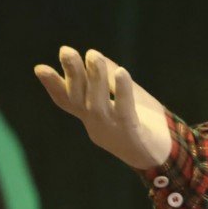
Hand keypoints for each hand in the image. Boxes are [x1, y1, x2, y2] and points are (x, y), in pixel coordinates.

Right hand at [32, 47, 174, 169]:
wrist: (168, 157)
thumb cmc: (146, 125)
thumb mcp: (129, 98)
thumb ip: (112, 80)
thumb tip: (96, 56)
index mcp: (92, 116)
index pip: (67, 101)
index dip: (53, 86)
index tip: (39, 68)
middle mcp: (97, 124)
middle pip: (79, 98)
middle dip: (72, 74)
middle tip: (66, 51)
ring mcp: (113, 129)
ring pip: (98, 103)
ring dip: (95, 78)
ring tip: (93, 55)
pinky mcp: (132, 132)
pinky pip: (125, 109)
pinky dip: (121, 90)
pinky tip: (121, 72)